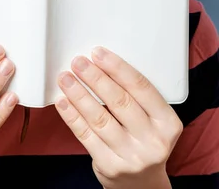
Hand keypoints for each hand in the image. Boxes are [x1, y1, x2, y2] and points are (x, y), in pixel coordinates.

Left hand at [55, 47, 182, 188]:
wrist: (142, 184)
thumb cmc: (144, 141)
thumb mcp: (154, 120)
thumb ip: (137, 97)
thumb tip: (102, 64)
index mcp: (167, 123)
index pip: (141, 87)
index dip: (117, 67)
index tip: (99, 53)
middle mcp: (152, 141)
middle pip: (119, 101)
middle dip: (95, 78)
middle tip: (79, 62)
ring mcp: (131, 156)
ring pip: (99, 118)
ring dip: (79, 94)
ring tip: (66, 78)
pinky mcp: (109, 166)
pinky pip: (86, 135)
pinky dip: (71, 116)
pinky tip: (63, 101)